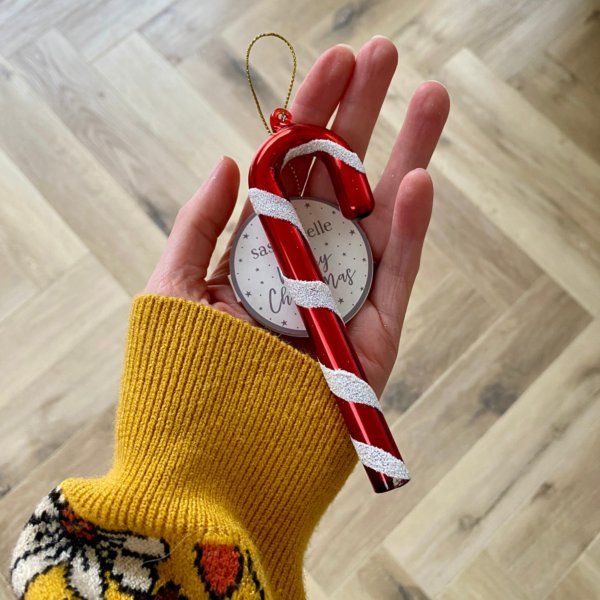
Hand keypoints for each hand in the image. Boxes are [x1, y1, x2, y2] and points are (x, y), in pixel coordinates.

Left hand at [145, 37, 449, 396]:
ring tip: (431, 95)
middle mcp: (308, 263)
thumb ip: (199, 223)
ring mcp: (346, 295)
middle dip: (364, 116)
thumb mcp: (174, 287)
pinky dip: (409, 228)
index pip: (292, 169)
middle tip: (388, 56)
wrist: (216, 461)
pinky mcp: (376, 333)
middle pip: (341, 180)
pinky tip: (418, 176)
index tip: (336, 61)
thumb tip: (226, 159)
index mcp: (262, 247)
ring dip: (407, 154)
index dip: (313, 115)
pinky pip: (396, 273)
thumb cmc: (186, 375)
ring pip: (381, 215)